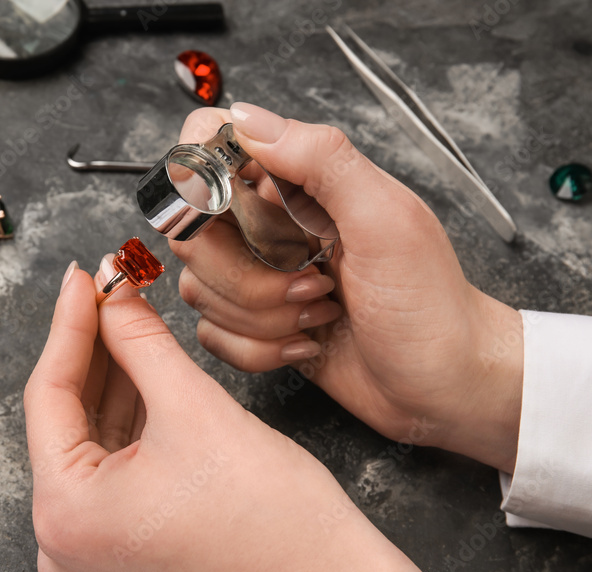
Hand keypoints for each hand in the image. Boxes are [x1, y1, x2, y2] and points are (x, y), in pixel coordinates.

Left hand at [23, 257, 443, 571]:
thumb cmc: (272, 513)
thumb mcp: (193, 406)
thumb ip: (139, 340)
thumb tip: (111, 290)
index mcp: (64, 515)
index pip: (49, 397)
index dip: (70, 324)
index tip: (83, 273)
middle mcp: (59, 546)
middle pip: (66, 422)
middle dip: (95, 350)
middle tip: (110, 287)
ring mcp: (86, 557)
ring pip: (88, 445)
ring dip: (112, 382)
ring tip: (128, 318)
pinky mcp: (116, 557)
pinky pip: (107, 474)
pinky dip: (126, 424)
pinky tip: (140, 370)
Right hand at [171, 103, 523, 472]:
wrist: (444, 385)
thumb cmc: (431, 305)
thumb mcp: (386, 219)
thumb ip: (321, 160)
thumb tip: (246, 120)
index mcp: (299, 181)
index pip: (210, 145)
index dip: (200, 178)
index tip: (228, 215)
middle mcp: (269, 222)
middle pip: (192, 231)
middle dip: (246, 275)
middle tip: (310, 280)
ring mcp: (257, 274)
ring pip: (198, 287)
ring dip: (261, 316)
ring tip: (319, 312)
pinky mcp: (252, 323)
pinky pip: (211, 334)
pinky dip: (257, 350)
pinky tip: (306, 343)